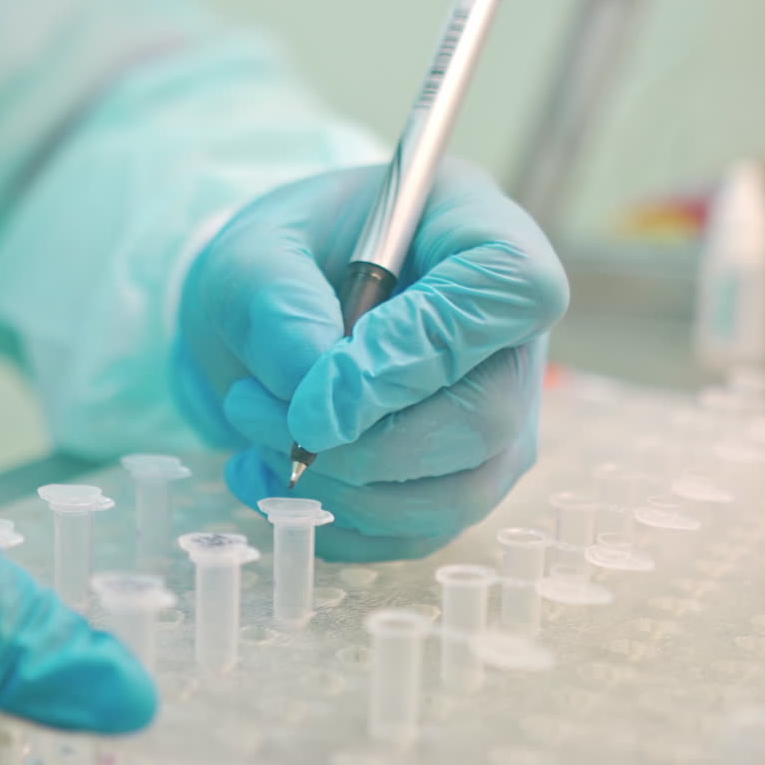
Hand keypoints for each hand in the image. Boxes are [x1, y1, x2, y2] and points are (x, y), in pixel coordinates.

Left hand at [172, 160, 567, 560]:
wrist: (275, 304)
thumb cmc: (282, 257)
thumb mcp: (256, 253)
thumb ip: (281, 307)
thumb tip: (314, 394)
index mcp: (485, 235)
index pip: (510, 291)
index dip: (425, 349)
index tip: (320, 391)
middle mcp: (513, 331)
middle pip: (488, 413)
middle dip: (361, 440)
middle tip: (252, 409)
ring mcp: (500, 413)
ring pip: (459, 490)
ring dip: (341, 488)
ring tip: (253, 432)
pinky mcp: (466, 476)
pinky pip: (421, 529)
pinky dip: (337, 520)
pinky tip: (270, 473)